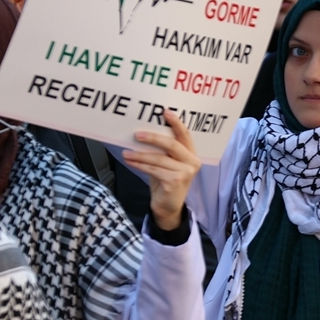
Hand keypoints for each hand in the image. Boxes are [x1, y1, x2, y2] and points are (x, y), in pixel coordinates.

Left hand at [122, 110, 200, 229]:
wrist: (167, 207)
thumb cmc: (166, 182)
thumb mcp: (167, 164)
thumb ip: (162, 151)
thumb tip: (143, 134)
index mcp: (192, 154)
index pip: (185, 135)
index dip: (176, 123)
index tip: (164, 112)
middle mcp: (192, 162)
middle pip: (172, 144)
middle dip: (154, 138)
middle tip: (137, 134)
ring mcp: (186, 172)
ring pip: (159, 158)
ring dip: (140, 154)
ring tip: (127, 152)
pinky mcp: (175, 181)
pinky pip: (154, 169)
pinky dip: (140, 165)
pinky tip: (130, 161)